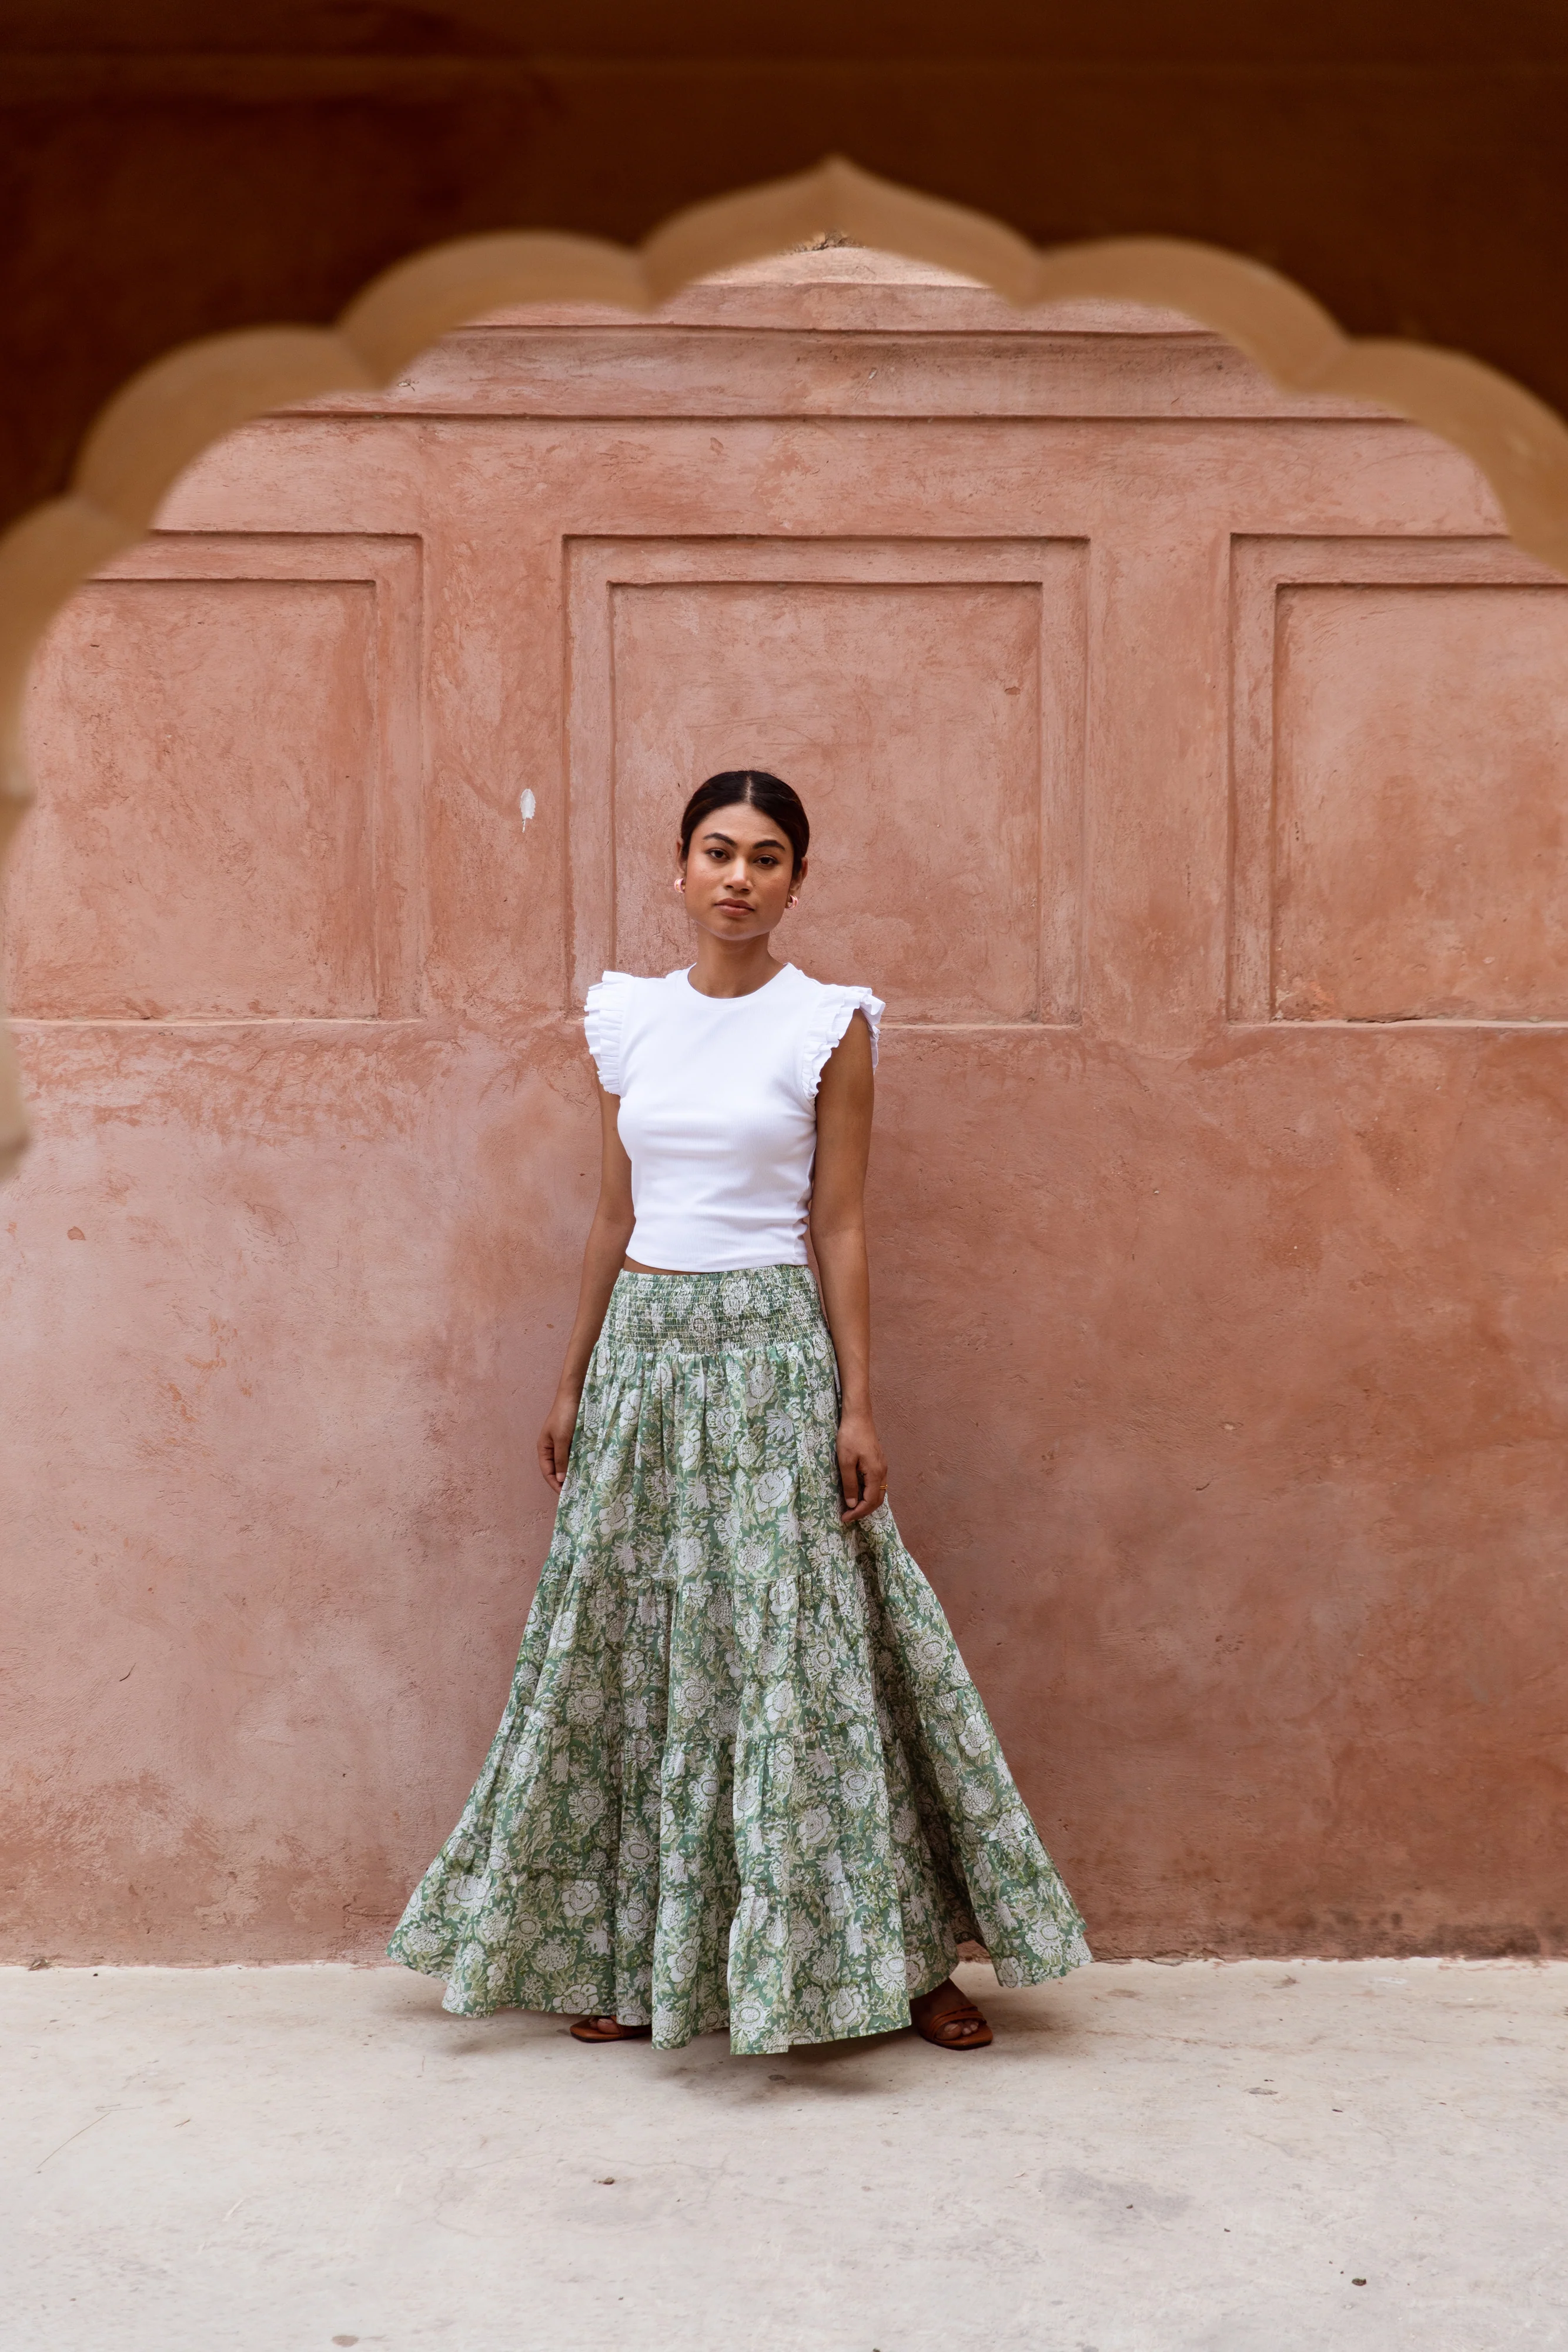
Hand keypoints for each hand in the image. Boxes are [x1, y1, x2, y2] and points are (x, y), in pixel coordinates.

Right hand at [537, 1387, 581, 1492]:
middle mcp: (552, 1448)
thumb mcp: (561, 1439)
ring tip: (583, 1486)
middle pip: (557, 1470)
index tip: (566, 1496)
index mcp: (544, 1448)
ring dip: (573, 1473)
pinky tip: (587, 1470)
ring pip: (567, 1463)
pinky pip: (575, 1455)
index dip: (555, 1485)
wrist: (574, 1395)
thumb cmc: (565, 1416)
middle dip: (564, 1481)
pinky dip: (580, 1464)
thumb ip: (561, 1460)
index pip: (547, 1472)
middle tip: (576, 1494)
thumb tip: (560, 1480)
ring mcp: (563, 1444)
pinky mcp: (574, 1439)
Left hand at [836, 1408, 887, 1526]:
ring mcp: (882, 1466)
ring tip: (852, 1507)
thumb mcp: (845, 1462)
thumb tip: (852, 1503)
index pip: (870, 1501)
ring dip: (867, 1503)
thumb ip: (850, 1484)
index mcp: (876, 1473)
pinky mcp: (878, 1462)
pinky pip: (877, 1484)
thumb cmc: (850, 1437)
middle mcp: (882, 1472)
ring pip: (878, 1492)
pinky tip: (858, 1492)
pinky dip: (868, 1493)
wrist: (858, 1417)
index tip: (844, 1517)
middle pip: (877, 1500)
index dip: (858, 1512)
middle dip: (864, 1511)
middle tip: (848, 1516)